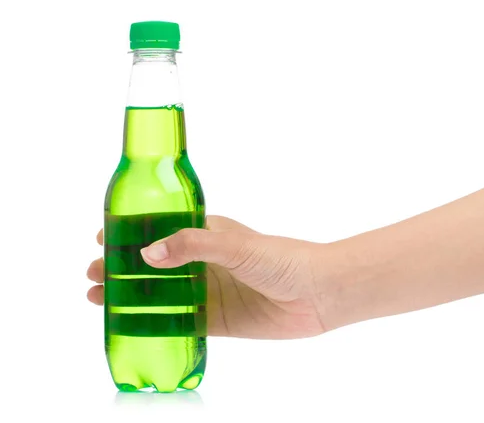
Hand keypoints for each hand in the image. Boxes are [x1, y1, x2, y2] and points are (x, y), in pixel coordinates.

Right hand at [87, 216, 325, 338]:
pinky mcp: (217, 320)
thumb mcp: (236, 245)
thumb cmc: (283, 259)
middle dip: (122, 268)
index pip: (160, 229)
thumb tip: (147, 252)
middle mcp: (205, 262)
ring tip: (99, 299)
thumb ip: (193, 245)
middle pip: (154, 264)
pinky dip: (155, 324)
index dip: (131, 233)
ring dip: (132, 296)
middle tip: (92, 275)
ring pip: (161, 294)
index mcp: (208, 235)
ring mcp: (210, 291)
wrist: (318, 293)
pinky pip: (180, 323)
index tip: (101, 237)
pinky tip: (132, 327)